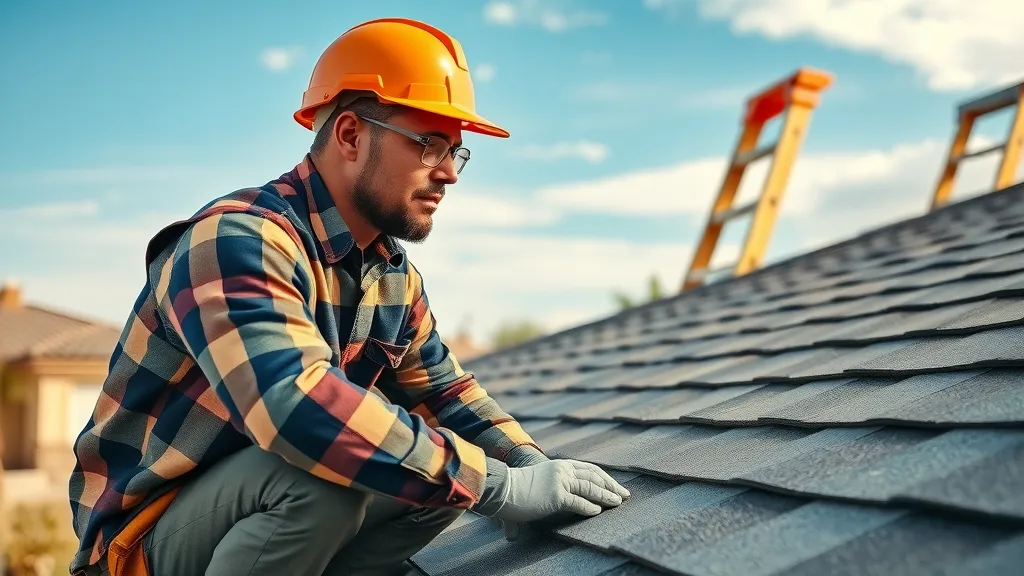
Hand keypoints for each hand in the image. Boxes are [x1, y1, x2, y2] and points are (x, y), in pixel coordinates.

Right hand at [490, 459, 629, 539]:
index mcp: (559, 465)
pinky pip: (579, 502)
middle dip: (611, 485)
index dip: (603, 477)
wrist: (500, 487)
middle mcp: (562, 470)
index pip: (588, 469)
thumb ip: (542, 495)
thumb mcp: (534, 485)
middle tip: (624, 494)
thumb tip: (535, 516)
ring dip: (607, 496)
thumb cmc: (512, 490)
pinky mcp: (556, 496)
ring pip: (591, 488)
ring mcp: (560, 482)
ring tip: (618, 503)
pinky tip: (598, 512)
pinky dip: (590, 508)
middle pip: (594, 475)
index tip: (614, 485)